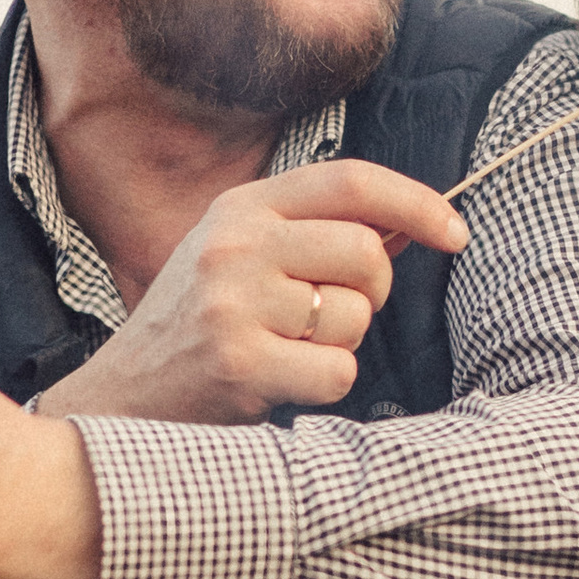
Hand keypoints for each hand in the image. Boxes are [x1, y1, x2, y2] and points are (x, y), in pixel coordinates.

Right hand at [39, 160, 467, 431]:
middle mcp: (236, 245)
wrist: (123, 397)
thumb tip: (407, 228)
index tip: (455, 233)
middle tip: (333, 317)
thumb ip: (315, 236)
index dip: (416, 203)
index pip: (350, 181)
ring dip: (341, 345)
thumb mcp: (243, 259)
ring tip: (289, 352)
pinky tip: (283, 383)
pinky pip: (338, 372)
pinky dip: (327, 385)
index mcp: (241, 207)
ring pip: (355, 318)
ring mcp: (234, 304)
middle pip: (366, 254)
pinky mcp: (240, 364)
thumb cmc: (198, 328)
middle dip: (372, 293)